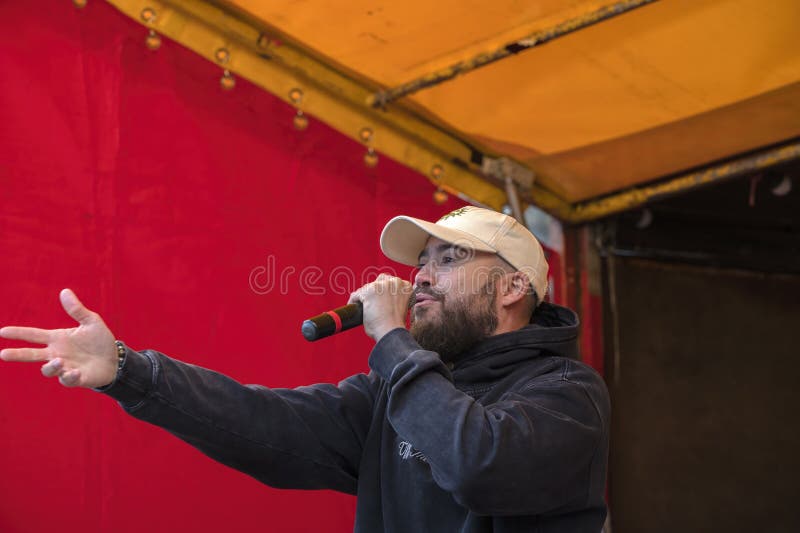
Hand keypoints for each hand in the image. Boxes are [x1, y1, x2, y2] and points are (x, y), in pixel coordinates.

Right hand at [0, 289, 117, 387]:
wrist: (115, 359)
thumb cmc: (100, 340)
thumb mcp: (91, 322)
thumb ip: (77, 310)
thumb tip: (64, 291)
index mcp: (58, 339)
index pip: (34, 335)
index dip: (18, 333)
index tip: (2, 331)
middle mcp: (57, 353)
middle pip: (32, 355)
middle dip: (17, 355)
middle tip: (3, 354)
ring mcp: (65, 367)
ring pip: (49, 370)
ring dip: (51, 366)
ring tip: (59, 360)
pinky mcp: (76, 378)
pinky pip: (67, 380)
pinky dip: (69, 376)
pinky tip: (76, 371)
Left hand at [349, 274, 412, 341]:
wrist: (391, 331)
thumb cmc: (396, 325)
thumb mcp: (400, 307)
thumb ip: (393, 299)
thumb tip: (382, 300)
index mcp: (405, 286)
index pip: (392, 282)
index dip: (385, 290)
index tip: (380, 297)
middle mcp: (394, 283)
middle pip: (379, 281)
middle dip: (375, 290)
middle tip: (371, 301)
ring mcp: (381, 286)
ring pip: (367, 287)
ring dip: (364, 296)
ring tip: (361, 305)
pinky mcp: (369, 292)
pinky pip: (357, 294)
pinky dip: (353, 300)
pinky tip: (353, 306)